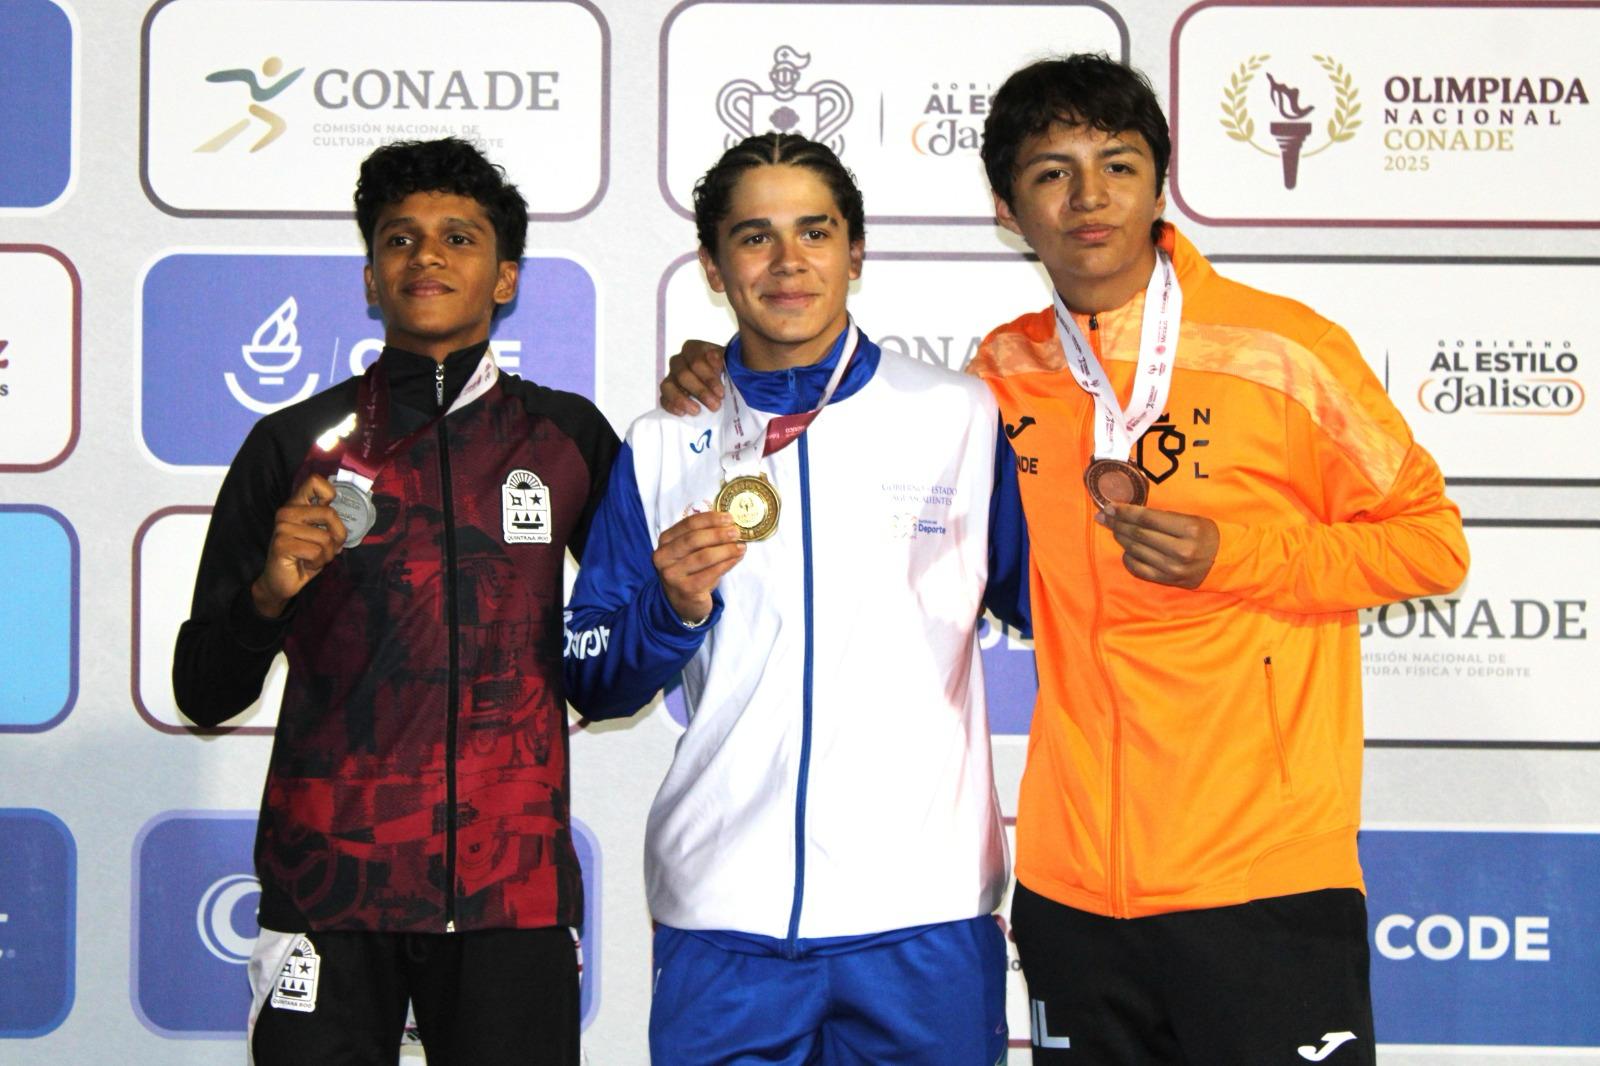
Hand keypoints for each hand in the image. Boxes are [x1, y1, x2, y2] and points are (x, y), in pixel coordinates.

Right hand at [250, 474, 348, 616]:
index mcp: (297, 505)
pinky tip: (305, 564)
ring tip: (313, 558)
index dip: (330, 494)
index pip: (315, 481)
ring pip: (325, 537)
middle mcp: (287, 512)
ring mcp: (282, 527)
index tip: (330, 512)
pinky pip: (316, 552)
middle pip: (329, 513)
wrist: (281, 582)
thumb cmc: (304, 556)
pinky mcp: (282, 544)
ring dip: (326, 554)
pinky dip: (318, 563)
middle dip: (337, 536)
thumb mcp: (320, 534)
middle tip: (328, 548)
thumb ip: (328, 521)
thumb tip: (346, 515)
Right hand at [653, 511, 744, 622]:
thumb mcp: (691, 552)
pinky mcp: (685, 589)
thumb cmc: (691, 571)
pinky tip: (736, 559)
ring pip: (703, 556)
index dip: (710, 519)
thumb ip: (705, 537)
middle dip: (718, 534)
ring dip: (726, 550)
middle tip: (736, 532)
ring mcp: (672, 574)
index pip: (688, 524)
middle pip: (694, 539)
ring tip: (740, 546)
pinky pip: (710, 573)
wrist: (683, 603)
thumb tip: (730, 525)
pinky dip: (726, 564)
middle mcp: (663, 557)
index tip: (729, 518)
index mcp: (665, 541)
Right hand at [660, 340, 725, 414]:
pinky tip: (683, 413)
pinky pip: (663, 399)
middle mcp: (680, 361)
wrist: (725, 385)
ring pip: (668, 385)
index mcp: (694, 349)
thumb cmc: (729, 372)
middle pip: (683, 374)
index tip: (721, 392)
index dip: (708, 377)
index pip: (696, 359)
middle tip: (715, 405)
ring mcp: (671, 377)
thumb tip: (721, 358)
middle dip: (700, 391)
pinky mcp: (668, 393)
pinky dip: (672, 406)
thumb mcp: (734, 362)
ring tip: (697, 411)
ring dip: (682, 399)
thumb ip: (732, 356)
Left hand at [1096, 503, 1219, 589]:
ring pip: (1136, 550)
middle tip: (1103, 516)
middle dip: (1117, 523)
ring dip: (1121, 538)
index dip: (1125, 511)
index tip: (1110, 506)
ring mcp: (1172, 568)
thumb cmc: (1207, 535)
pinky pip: (1139, 569)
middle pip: (1139, 534)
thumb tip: (1130, 512)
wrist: (1226, 561)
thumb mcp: (1191, 519)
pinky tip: (1126, 549)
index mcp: (1189, 529)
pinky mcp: (1168, 580)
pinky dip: (1128, 558)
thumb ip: (1163, 517)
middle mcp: (1180, 550)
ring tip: (1113, 528)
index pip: (1148, 519)